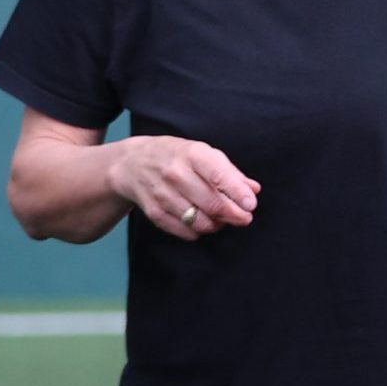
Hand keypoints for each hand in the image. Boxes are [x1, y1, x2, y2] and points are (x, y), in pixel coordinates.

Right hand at [108, 136, 259, 241]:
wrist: (132, 163)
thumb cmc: (177, 157)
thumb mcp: (204, 154)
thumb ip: (230, 173)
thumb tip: (253, 190)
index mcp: (193, 154)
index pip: (219, 176)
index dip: (238, 193)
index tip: (251, 205)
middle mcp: (176, 173)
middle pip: (212, 204)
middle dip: (233, 215)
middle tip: (244, 218)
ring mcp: (162, 194)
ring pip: (199, 221)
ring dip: (216, 225)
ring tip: (222, 220)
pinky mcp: (153, 211)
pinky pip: (183, 230)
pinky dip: (197, 231)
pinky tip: (203, 223)